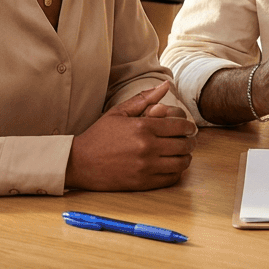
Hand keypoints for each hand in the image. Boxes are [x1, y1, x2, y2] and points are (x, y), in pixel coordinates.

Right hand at [66, 82, 196, 190]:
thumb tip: (165, 85)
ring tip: (181, 154)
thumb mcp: (119, 112)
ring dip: (185, 158)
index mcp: (143, 127)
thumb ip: (144, 98)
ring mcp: (146, 167)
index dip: (189, 127)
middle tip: (188, 141)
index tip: (189, 129)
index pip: (180, 126)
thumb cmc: (99, 135)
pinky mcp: (142, 183)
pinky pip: (170, 179)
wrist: (79, 162)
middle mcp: (147, 147)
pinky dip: (176, 173)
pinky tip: (171, 167)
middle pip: (183, 145)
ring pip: (181, 163)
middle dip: (189, 142)